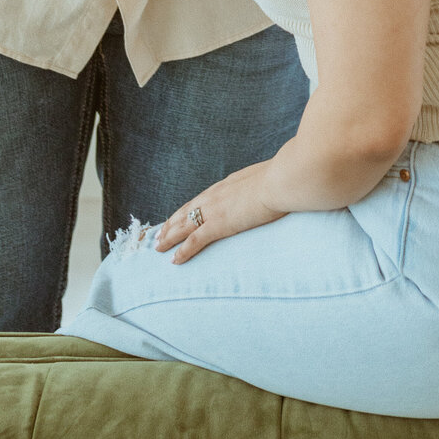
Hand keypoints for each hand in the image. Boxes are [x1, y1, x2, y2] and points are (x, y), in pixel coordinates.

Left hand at [155, 161, 285, 263]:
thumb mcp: (265, 178)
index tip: (177, 216)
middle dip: (170, 224)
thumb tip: (266, 188)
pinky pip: (194, 241)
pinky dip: (182, 251)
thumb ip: (259, 185)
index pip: (199, 199)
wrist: (280, 181)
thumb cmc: (280, 179)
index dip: (186, 209)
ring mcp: (214, 210)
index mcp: (225, 185)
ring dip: (169, 237)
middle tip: (158, 234)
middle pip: (185, 211)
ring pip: (183, 226)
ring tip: (158, 247)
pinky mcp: (219, 225)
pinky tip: (174, 260)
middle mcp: (214, 196)